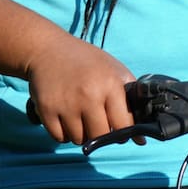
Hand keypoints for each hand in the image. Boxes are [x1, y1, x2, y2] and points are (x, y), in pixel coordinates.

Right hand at [22, 33, 136, 145]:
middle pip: (100, 136)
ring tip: (79, 116)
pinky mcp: (46, 109)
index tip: (120, 129)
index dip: (123, 132)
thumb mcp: (114, 70)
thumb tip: (141, 140)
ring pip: (79, 139)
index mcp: (110, 84)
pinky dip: (63, 133)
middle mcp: (88, 95)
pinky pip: (59, 138)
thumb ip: (131, 100)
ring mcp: (66, 104)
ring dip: (81, 134)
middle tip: (97, 122)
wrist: (47, 49)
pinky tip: (65, 118)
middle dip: (101, 134)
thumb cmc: (86, 61)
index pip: (123, 125)